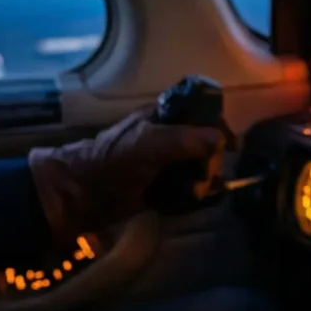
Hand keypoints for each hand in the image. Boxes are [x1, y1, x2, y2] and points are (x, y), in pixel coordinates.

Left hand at [28, 108, 223, 242]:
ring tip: (200, 191)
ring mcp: (164, 164)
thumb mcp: (149, 142)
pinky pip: (188, 189)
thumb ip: (186, 139)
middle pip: (205, 142)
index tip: (230, 143)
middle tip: (207, 173)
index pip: (200, 110)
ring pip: (199, 166)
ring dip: (206, 179)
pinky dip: (196, 195)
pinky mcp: (161, 188)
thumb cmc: (112, 162)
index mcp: (162, 117)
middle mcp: (167, 137)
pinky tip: (197, 200)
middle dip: (212, 158)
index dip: (217, 123)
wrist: (79, 196)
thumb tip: (220, 141)